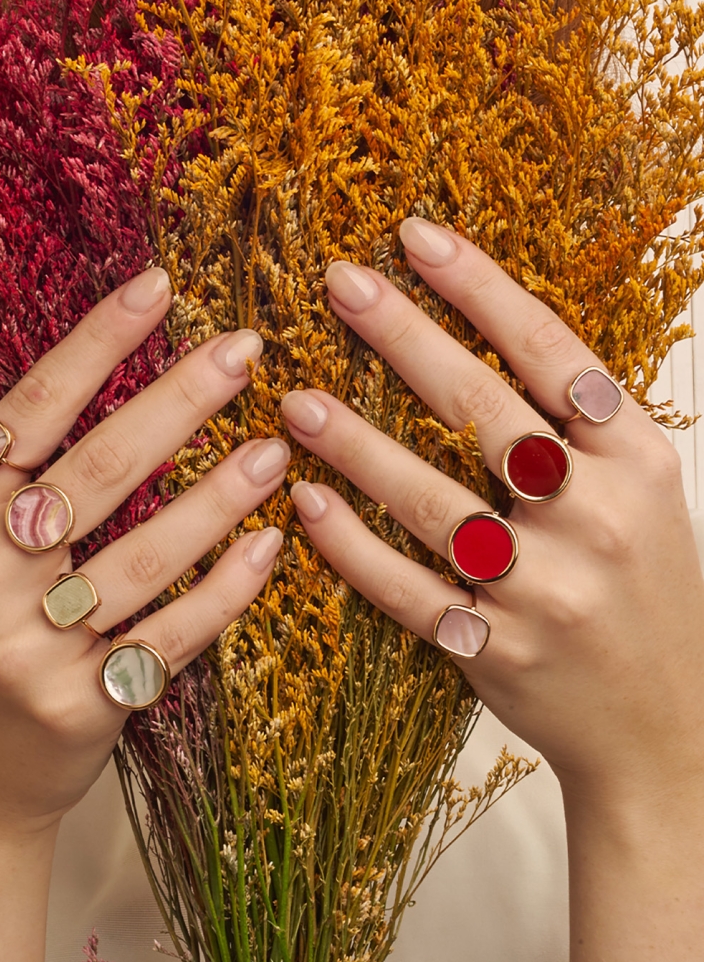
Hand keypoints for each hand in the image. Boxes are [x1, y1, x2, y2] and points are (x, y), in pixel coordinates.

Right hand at [0, 267, 287, 835]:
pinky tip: (270, 545)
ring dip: (220, 494)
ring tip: (276, 448)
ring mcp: (25, 644)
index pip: (31, 407)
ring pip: (143, 552)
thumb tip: (125, 382)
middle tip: (245, 352)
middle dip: (179, 399)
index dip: (98, 341)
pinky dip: (227, 587)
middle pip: (96, 467)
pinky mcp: (78, 703)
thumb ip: (25, 480)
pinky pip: (172, 634)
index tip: (159, 287)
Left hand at [281, 220, 703, 809]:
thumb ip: (581, 423)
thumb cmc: (647, 589)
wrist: (665, 725)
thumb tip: (491, 325)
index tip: (416, 236)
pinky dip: (352, 547)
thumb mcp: (642, 491)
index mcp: (636, 461)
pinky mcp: (495, 649)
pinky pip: (407, 590)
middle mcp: (596, 519)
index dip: (480, 288)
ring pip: (432, 502)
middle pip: (485, 411)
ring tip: (295, 399)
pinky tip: (307, 503)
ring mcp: (545, 590)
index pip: (552, 353)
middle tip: (339, 284)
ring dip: (356, 445)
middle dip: (405, 338)